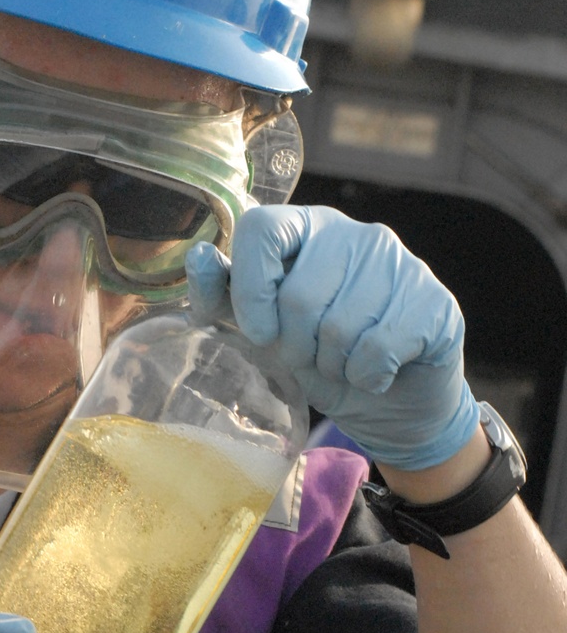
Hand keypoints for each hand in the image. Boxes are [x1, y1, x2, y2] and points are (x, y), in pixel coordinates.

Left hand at [186, 205, 479, 469]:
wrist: (393, 405)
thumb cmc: (324, 360)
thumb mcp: (264, 332)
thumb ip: (224, 297)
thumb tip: (197, 259)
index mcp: (310, 229)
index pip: (262, 228)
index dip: (251, 288)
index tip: (260, 333)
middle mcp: (358, 235)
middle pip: (298, 295)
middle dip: (297, 347)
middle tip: (315, 358)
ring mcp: (403, 264)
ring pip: (339, 328)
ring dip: (333, 367)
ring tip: (347, 365)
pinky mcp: (435, 302)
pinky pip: (378, 348)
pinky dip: (368, 377)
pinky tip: (379, 374)